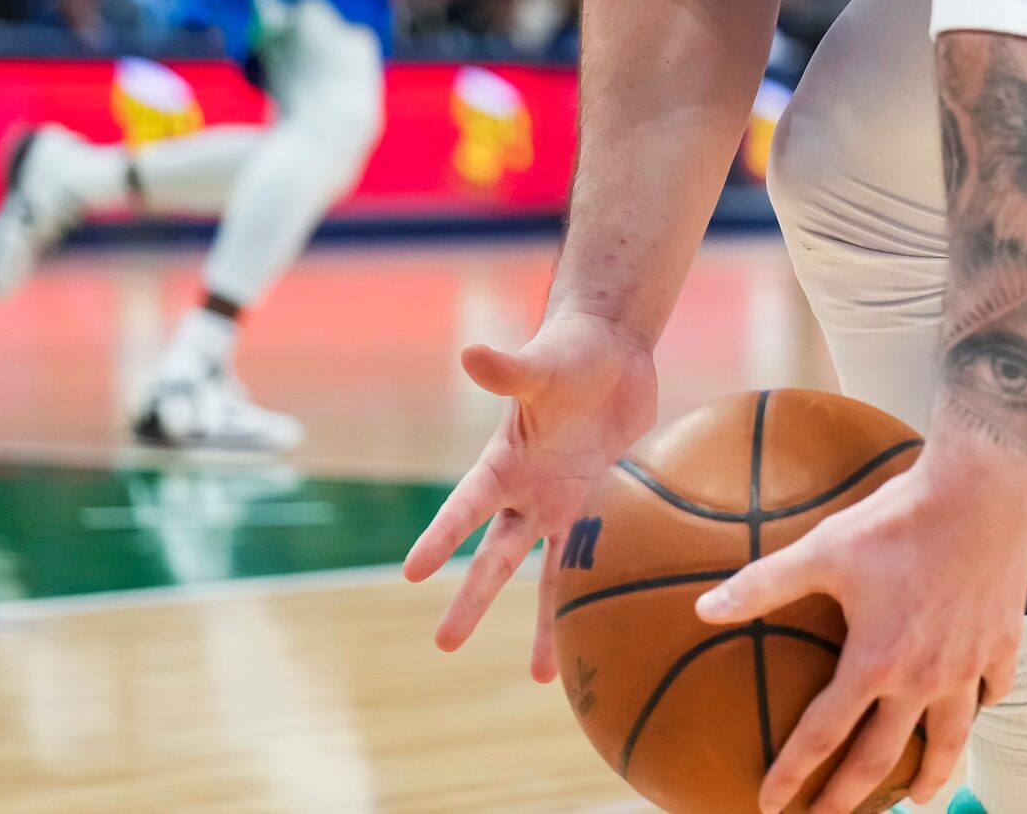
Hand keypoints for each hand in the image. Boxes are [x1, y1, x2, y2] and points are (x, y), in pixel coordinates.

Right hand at [403, 310, 658, 681]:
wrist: (614, 351)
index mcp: (504, 462)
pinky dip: (599, 586)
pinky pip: (599, 552)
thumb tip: (470, 354)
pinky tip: (604, 625)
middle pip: (495, 556)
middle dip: (472, 600)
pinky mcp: (604, 502)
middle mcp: (529, 492)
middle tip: (443, 645)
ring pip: (550, 573)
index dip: (440, 537)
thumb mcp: (542, 365)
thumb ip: (509, 369)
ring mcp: (565, 501)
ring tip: (542, 675)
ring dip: (543, 620)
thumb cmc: (570, 351)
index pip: (465, 507)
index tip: (412, 573)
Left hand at [694, 448, 1026, 813]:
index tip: (771, 803)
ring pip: (951, 738)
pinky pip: (994, 690)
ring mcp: (968, 665)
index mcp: (875, 663)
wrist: (983, 488)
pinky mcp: (1003, 642)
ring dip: (932, 773)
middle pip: (883, 756)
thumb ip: (763, 584)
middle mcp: (923, 678)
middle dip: (852, 795)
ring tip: (921, 796)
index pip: (824, 735)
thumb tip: (705, 608)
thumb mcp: (823, 549)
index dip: (793, 774)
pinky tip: (974, 707)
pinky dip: (982, 706)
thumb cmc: (900, 517)